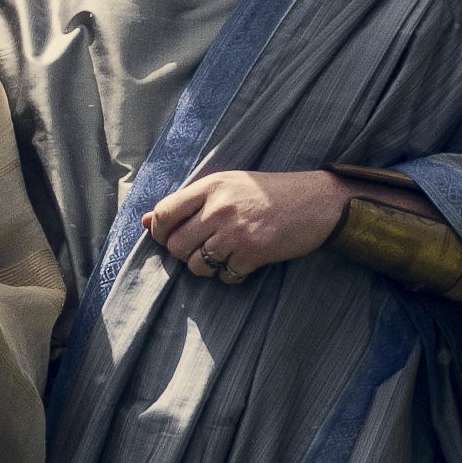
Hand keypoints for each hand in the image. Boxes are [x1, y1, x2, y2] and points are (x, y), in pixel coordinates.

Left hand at [144, 169, 350, 285]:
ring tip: (225, 256)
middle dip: (185, 254)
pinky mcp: (253, 252)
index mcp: (210, 186)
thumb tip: (144, 221)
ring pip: (197, 265)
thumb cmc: (270, 194)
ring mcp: (235, 231)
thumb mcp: (227, 187)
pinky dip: (231, 275)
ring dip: (207, 268)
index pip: (164, 213)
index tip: (167, 238)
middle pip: (176, 245)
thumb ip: (187, 203)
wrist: (317, 201)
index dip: (159, 232)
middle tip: (203, 249)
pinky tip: (245, 262)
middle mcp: (219, 207)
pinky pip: (225, 276)